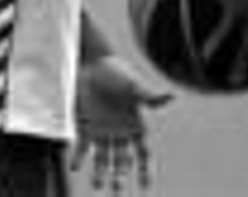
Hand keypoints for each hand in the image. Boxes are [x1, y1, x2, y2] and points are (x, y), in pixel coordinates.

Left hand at [71, 55, 171, 192]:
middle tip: (116, 189)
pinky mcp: (84, 127)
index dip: (145, 171)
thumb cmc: (117, 72)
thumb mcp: (133, 86)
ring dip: (100, 174)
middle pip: (122, 162)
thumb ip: (149, 96)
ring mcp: (102, 132)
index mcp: (136, 126)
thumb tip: (172, 96)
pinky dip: (79, 159)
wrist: (93, 63)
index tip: (144, 187)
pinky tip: (76, 167)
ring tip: (99, 186)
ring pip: (102, 161)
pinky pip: (82, 149)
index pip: (143, 154)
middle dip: (120, 176)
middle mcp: (120, 133)